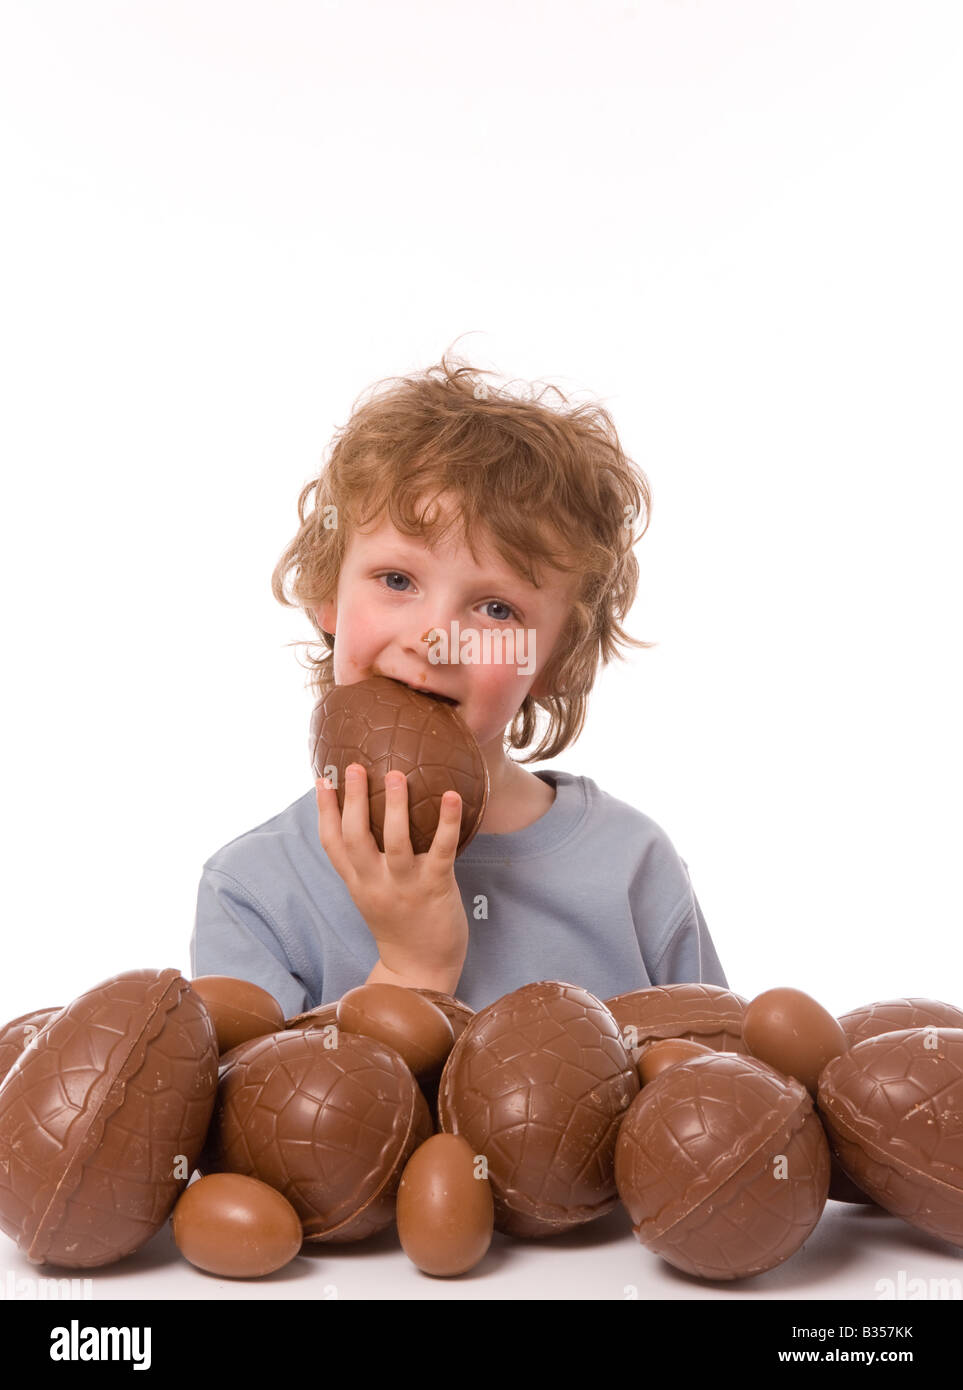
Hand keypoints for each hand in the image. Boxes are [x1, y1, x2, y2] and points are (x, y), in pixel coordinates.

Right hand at [315, 763, 468, 991]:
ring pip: (394, 842)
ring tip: (395, 775)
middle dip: (353, 801)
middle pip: (355, 838)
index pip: (331, 844)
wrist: (421, 971)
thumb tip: (371, 822)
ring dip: (394, 806)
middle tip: (354, 767)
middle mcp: (375, 884)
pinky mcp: (436, 888)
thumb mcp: (372, 895)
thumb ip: (367, 865)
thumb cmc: (401, 925)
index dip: (324, 811)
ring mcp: (405, 887)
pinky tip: (452, 796)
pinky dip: (446, 822)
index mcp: (358, 883)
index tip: (322, 780)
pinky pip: (439, 851)